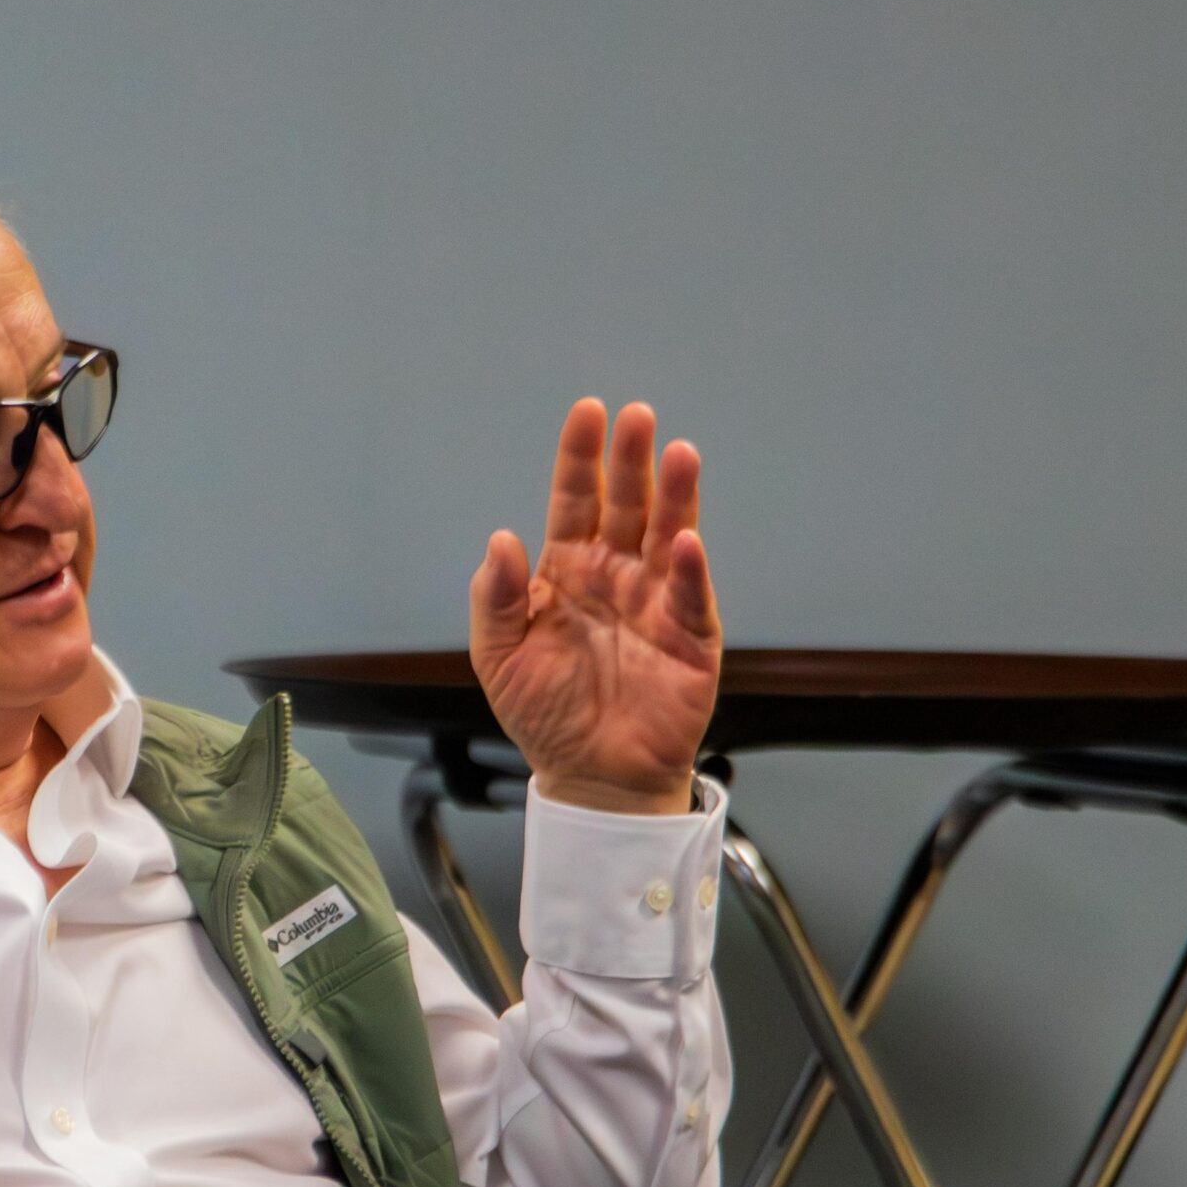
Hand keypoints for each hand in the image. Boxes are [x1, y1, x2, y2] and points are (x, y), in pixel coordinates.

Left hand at [468, 399, 721, 814]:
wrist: (591, 774)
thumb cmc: (545, 712)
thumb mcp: (499, 656)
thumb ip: (496, 598)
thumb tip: (501, 540)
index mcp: (569, 571)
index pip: (575, 501)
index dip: (580, 459)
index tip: (587, 412)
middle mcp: (616, 574)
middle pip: (626, 505)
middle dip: (630, 461)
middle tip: (636, 417)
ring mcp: (656, 601)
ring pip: (667, 535)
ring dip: (674, 495)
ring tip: (678, 453)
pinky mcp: (690, 637)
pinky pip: (688, 596)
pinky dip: (686, 570)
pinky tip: (681, 542)